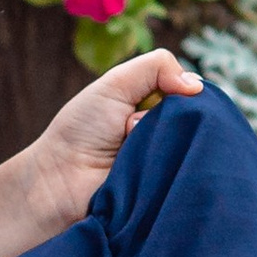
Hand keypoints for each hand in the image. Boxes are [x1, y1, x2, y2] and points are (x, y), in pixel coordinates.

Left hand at [9, 50, 203, 239]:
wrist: (59, 180)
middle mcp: (165, 133)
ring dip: (164, 140)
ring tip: (133, 147)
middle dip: (171, 115)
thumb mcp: (116, 84)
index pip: (191, 93)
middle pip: (196, 117)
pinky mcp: (168, 189)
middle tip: (134, 125)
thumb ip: (156, 68)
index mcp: (155, 107)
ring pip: (193, 143)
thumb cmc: (82, 130)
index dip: (182, 90)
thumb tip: (196, 86)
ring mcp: (168, 161)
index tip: (166, 94)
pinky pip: (186, 173)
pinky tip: (143, 167)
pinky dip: (166, 165)